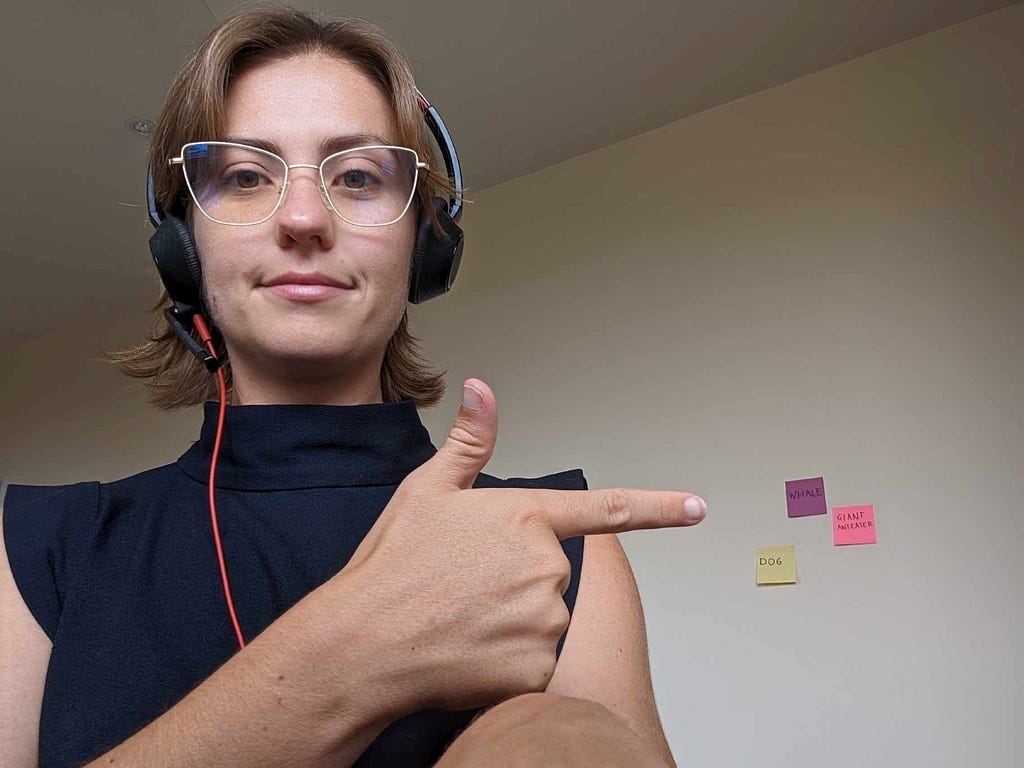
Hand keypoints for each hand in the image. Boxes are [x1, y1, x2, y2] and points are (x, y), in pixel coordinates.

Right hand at [343, 379, 705, 713]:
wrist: (360, 644)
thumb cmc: (392, 565)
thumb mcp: (426, 490)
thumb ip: (469, 442)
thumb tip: (483, 389)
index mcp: (525, 516)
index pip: (607, 509)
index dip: (660, 507)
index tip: (697, 507)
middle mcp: (545, 566)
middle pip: (553, 574)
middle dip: (519, 580)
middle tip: (464, 587)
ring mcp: (543, 619)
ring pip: (544, 620)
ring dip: (511, 623)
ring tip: (459, 618)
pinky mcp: (533, 669)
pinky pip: (533, 663)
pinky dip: (505, 661)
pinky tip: (466, 652)